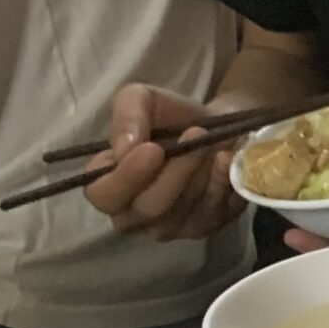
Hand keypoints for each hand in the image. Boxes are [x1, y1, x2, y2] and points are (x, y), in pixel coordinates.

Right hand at [80, 82, 247, 241]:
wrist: (220, 125)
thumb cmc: (172, 117)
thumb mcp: (143, 100)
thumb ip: (128, 115)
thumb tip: (125, 148)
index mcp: (110, 186)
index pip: (103, 196)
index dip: (125, 177)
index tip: (153, 148)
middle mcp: (135, 215)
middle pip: (148, 208)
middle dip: (175, 170)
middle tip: (195, 134)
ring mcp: (172, 226)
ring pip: (182, 210)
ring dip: (199, 171)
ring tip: (211, 141)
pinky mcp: (206, 227)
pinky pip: (212, 210)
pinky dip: (221, 180)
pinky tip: (225, 158)